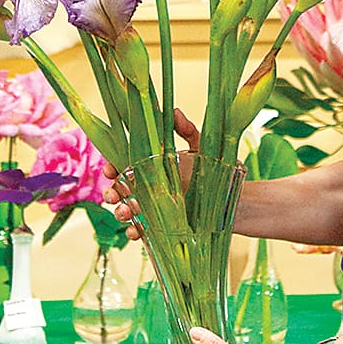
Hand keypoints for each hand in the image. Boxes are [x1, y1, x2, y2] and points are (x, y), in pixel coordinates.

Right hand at [101, 108, 201, 240]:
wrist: (232, 197)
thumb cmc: (214, 169)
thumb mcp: (200, 146)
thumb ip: (186, 130)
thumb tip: (173, 111)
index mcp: (152, 167)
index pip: (125, 165)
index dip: (112, 167)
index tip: (110, 169)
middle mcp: (149, 187)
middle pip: (120, 190)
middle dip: (111, 193)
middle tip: (112, 195)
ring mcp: (153, 208)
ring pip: (127, 211)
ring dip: (120, 213)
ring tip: (125, 213)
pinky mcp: (161, 227)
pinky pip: (142, 231)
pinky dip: (135, 232)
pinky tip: (136, 231)